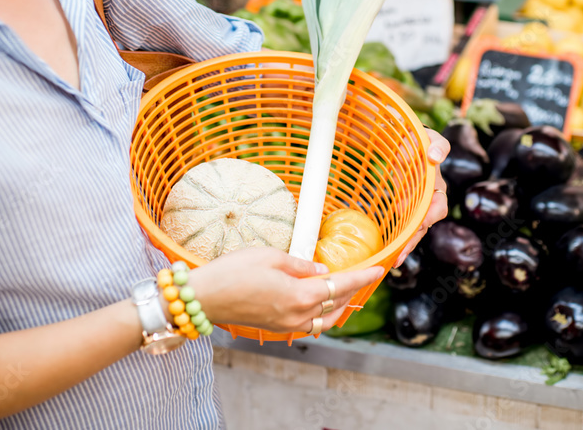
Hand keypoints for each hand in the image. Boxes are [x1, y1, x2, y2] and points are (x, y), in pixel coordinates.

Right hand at [188, 248, 382, 333]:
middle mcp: (297, 315)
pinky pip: (308, 323)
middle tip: (362, 275)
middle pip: (336, 304)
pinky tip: (317, 299)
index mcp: (300, 295)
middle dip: (352, 290)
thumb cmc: (233, 272)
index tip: (379, 269)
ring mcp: (286, 324)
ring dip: (337, 304)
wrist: (203, 297)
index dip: (363, 276)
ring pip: (324, 318)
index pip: (341, 285)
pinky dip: (320, 312)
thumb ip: (300, 264)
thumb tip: (321, 269)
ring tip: (343, 288)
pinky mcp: (275, 326)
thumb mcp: (270, 256)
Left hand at [396, 128, 449, 265]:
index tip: (421, 224)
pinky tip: (387, 251)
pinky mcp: (403, 207)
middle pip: (424, 226)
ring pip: (413, 231)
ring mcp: (414, 205)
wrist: (401, 139)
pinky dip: (396, 239)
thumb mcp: (429, 136)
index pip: (439, 206)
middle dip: (413, 242)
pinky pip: (402, 226)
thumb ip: (436, 144)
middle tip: (399, 256)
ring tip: (392, 261)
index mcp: (436, 185)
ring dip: (404, 246)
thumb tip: (435, 157)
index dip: (430, 216)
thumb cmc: (417, 138)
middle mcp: (428, 199)